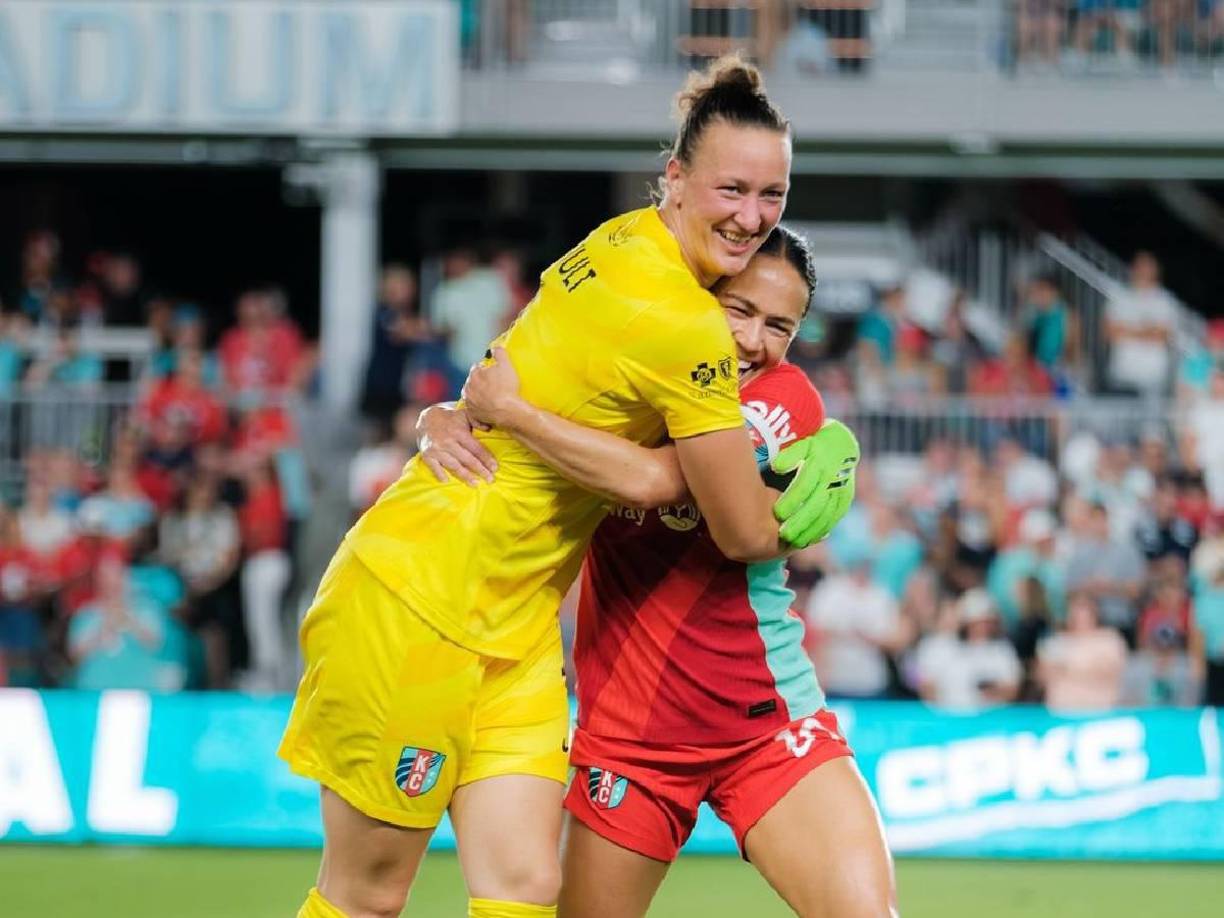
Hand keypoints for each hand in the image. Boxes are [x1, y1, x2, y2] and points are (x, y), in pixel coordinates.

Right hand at [418, 405, 497, 486]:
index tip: (495, 468)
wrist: (426, 418)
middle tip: (490, 479)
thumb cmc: (450, 418)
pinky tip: (447, 481)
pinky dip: (440, 475)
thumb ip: (477, 420)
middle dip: (480, 470)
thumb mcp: (464, 414)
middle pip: (467, 459)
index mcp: (458, 432)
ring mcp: (436, 449)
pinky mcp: (427, 455)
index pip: (475, 448)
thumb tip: (489, 429)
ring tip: (476, 484)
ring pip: (453, 466)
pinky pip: (435, 468)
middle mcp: (447, 441)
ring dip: (465, 476)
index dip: (486, 459)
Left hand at [462, 346, 524, 428]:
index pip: (477, 368)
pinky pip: (474, 409)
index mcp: (474, 374)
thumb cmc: (507, 388)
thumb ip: (499, 353)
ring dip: (478, 395)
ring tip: (491, 397)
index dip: (485, 369)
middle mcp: (468, 388)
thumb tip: (495, 348)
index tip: (493, 373)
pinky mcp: (473, 414)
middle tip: (493, 385)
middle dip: (480, 382)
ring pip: (472, 395)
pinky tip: (488, 407)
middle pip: (473, 382)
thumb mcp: (506, 365)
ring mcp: (469, 402)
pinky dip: (479, 408)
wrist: (508, 411)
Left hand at [771, 419, 859, 547]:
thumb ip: (790, 455)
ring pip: (826, 515)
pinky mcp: (845, 502)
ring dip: (810, 531)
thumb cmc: (816, 446)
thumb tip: (776, 466)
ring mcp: (842, 492)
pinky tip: (807, 540)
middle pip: (816, 505)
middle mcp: (833, 480)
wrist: (843, 446)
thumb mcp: (803, 444)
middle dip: (800, 522)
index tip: (777, 513)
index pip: (805, 486)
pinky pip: (833, 519)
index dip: (791, 501)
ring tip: (793, 542)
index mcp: (821, 464)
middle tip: (784, 535)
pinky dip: (821, 531)